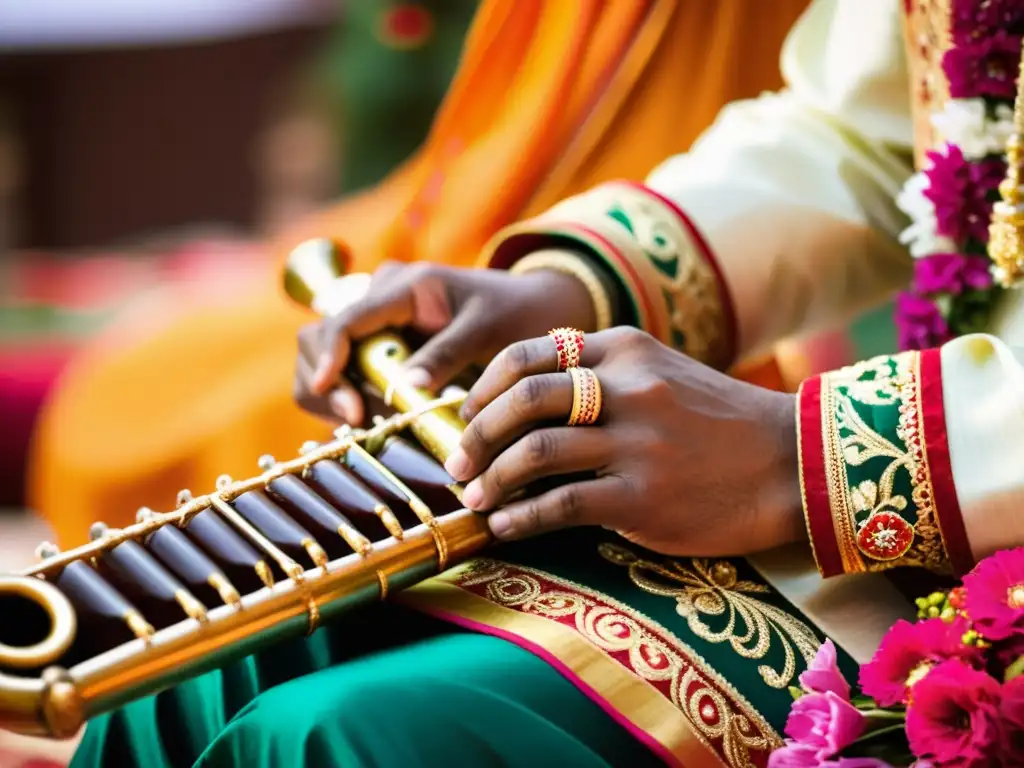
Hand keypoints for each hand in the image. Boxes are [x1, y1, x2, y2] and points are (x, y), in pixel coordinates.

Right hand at [293, 255, 596, 423]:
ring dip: (334, 395)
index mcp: (404, 285)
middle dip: (327, 384)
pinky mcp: (375, 344)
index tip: (339, 401)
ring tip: (372, 421)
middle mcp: (377, 297)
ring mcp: (372, 320)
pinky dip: (347, 398)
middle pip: (316, 338)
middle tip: (362, 419)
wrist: (529, 308)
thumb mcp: (487, 329)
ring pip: (320, 359)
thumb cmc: (513, 313)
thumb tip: (402, 387)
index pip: (344, 320)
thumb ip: (446, 353)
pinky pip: (342, 373)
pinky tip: (374, 417)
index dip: (330, 360)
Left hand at [444, 327, 805, 556]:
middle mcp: (628, 387)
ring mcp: (637, 442)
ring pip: (534, 451)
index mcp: (625, 349)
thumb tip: (521, 401)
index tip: (463, 413)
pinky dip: (521, 518)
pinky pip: (561, 504)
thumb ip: (601, 374)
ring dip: (491, 477)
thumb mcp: (662, 373)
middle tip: (456, 460)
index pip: (528, 354)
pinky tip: (505, 527)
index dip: (482, 387)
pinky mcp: (645, 496)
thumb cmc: (719, 422)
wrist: (792, 463)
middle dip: (474, 432)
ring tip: (475, 495)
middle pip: (522, 398)